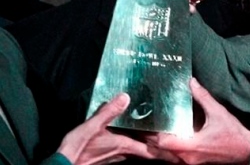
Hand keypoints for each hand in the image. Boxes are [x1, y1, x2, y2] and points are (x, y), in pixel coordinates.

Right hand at [57, 93, 178, 164]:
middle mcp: (124, 152)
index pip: (152, 150)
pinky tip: (136, 137)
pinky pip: (129, 149)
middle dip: (162, 149)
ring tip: (162, 139)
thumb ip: (109, 112)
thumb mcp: (93, 126)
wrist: (64, 163)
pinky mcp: (110, 155)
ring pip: (139, 150)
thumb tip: (126, 97)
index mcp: (125, 145)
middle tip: (177, 144)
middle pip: (149, 151)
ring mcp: (117, 155)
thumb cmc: (78, 148)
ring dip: (150, 146)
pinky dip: (137, 144)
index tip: (180, 151)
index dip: (167, 151)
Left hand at [153, 78, 249, 164]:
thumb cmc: (234, 134)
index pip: (164, 142)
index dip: (154, 132)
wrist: (246, 150)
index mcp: (192, 146)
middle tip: (145, 125)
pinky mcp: (193, 163)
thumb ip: (203, 97)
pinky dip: (167, 151)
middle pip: (160, 152)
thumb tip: (192, 83)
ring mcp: (190, 162)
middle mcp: (187, 157)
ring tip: (151, 132)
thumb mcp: (218, 112)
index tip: (150, 121)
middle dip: (151, 139)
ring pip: (165, 157)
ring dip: (157, 146)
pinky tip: (167, 140)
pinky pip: (174, 159)